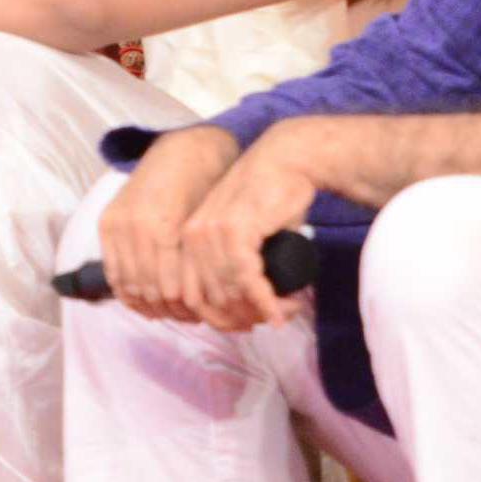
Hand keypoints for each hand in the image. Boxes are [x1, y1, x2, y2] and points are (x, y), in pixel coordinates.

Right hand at [98, 125, 238, 321]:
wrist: (184, 148)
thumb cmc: (206, 184)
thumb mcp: (207, 221)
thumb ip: (195, 260)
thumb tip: (198, 302)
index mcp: (163, 224)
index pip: (169, 286)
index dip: (184, 306)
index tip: (198, 315)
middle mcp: (134, 224)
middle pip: (146, 289)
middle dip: (167, 309)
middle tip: (186, 317)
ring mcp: (116, 223)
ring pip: (127, 284)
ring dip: (146, 304)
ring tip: (167, 311)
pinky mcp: (105, 223)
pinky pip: (112, 270)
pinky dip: (127, 290)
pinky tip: (144, 300)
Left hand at [178, 123, 324, 331]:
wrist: (291, 157)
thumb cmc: (274, 192)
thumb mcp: (246, 230)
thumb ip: (236, 260)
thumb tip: (245, 301)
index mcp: (189, 237)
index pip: (192, 296)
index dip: (220, 318)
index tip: (247, 324)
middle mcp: (194, 236)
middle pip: (209, 300)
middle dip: (242, 318)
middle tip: (272, 319)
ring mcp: (212, 232)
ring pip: (230, 293)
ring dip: (261, 311)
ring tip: (287, 310)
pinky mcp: (235, 230)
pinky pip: (248, 280)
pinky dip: (266, 301)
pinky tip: (282, 309)